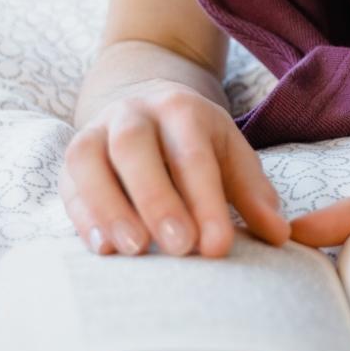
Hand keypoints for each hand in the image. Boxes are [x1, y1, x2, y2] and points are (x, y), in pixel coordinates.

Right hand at [60, 82, 289, 257]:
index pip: (193, 155)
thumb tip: (280, 234)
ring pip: (91, 160)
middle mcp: (134, 113)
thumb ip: (252, 193)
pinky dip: (83, 216)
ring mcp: (97, 130)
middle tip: (179, 247)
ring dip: (110, 207)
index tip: (218, 246)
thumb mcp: (228, 153)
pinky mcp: (72, 157)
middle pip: (136, 148)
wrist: (141, 100)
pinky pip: (69, 182)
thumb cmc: (193, 140)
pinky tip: (102, 251)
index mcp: (181, 109)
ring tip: (135, 250)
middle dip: (157, 198)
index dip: (206, 201)